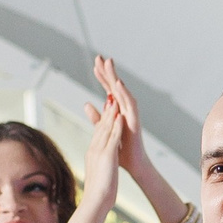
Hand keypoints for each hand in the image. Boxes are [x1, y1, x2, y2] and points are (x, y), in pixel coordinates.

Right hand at [80, 84, 125, 212]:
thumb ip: (98, 168)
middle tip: (110, 95)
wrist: (95, 202)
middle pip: (100, 126)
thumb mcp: (98, 176)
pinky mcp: (106, 156)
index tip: (108, 108)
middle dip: (106, 111)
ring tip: (114, 99)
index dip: (103, 119)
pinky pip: (111, 137)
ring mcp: (99, 152)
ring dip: (110, 113)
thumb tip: (98, 167)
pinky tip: (119, 116)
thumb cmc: (97, 194)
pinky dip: (115, 125)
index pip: (98, 133)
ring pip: (105, 128)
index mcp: (93, 154)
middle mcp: (94, 149)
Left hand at [89, 55, 145, 178]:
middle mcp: (125, 110)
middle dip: (108, 72)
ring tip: (109, 64)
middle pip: (116, 87)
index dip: (102, 77)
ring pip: (123, 92)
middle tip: (101, 57)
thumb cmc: (123, 150)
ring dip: (116, 77)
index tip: (94, 64)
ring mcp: (131, 115)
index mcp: (118, 111)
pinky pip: (130, 105)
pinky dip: (124, 94)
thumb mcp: (105, 130)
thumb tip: (87, 104)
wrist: (134, 165)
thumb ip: (97, 117)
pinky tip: (118, 84)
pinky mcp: (135, 121)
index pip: (108, 90)